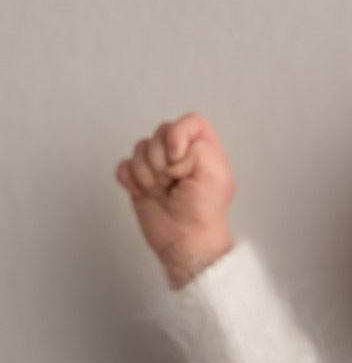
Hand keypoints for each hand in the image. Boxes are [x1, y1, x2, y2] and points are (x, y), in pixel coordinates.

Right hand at [115, 112, 236, 287]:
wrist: (184, 240)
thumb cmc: (204, 211)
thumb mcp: (216, 176)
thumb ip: (199, 148)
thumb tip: (173, 147)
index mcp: (204, 147)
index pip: (189, 122)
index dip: (178, 136)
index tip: (179, 160)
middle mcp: (180, 151)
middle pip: (159, 132)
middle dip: (162, 160)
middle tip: (174, 182)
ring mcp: (157, 164)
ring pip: (139, 148)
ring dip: (149, 174)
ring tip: (163, 191)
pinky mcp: (138, 178)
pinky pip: (123, 166)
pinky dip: (132, 182)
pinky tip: (147, 195)